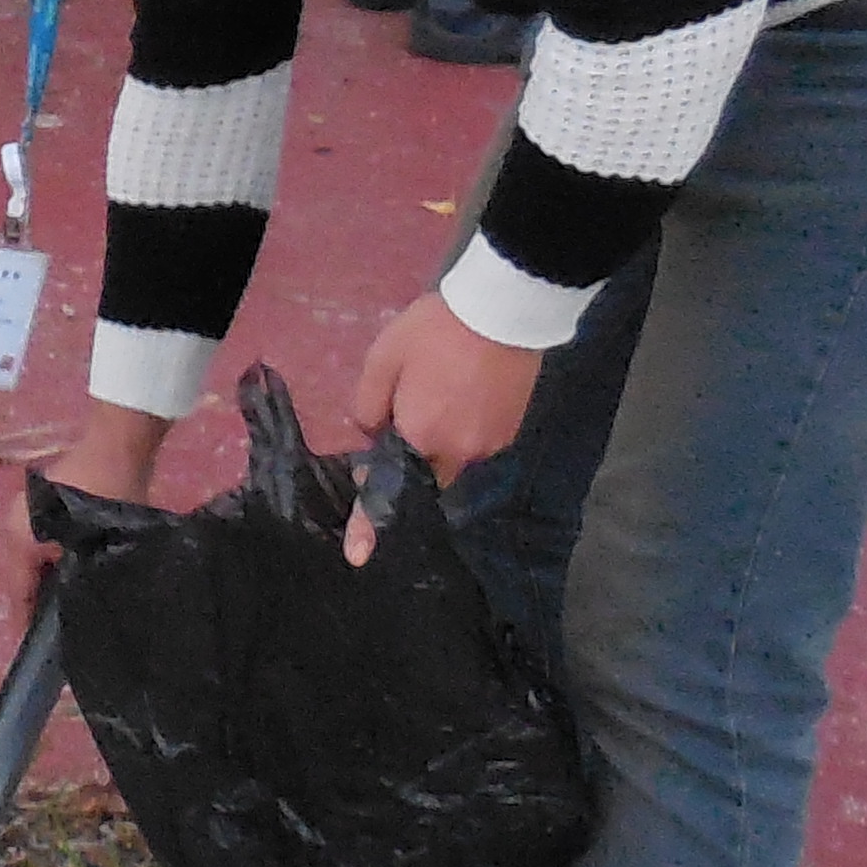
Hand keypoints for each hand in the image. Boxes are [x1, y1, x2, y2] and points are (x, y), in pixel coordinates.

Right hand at [18, 403, 168, 619]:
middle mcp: (14, 524)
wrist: (118, 446)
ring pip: (34, 559)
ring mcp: (28, 509)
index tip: (39, 654)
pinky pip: (44, 543)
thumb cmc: (105, 499)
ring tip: (69, 608)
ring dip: (49, 580)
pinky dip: (55, 560)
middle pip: (23, 575)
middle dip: (39, 602)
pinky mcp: (45, 502)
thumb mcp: (90, 551)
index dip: (27, 623)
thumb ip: (73, 584)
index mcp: (18, 537)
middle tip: (59, 632)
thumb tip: (69, 615)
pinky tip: (75, 573)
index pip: (18, 592)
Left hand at [339, 292, 542, 548]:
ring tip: (440, 387)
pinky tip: (463, 391)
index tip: (356, 556)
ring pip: (452, 458)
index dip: (370, 523)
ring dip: (439, 438)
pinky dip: (463, 427)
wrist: (505, 310)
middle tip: (404, 413)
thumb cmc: (435, 331)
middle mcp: (459, 453)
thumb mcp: (383, 358)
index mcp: (421, 438)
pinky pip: (476, 442)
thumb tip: (371, 434)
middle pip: (425, 474)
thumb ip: (368, 405)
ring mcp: (490, 445)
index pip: (390, 490)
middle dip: (412, 458)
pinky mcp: (511, 431)